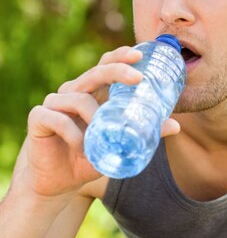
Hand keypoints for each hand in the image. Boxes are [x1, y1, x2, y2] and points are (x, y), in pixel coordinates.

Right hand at [19, 46, 179, 198]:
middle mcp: (74, 91)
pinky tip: (79, 147)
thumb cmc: (88, 157)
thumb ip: (144, 132)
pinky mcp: (39, 118)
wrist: (56, 183)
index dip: (121, 56)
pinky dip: (72, 133)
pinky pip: (58, 118)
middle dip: (117, 70)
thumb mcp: (118, 144)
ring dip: (93, 118)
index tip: (140, 54)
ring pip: (77, 98)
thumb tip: (176, 125)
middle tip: (137, 78)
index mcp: (92, 92)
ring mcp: (54, 103)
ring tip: (98, 137)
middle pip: (95, 72)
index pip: (106, 65)